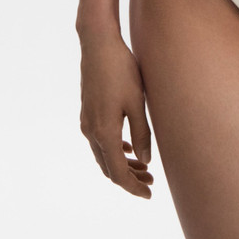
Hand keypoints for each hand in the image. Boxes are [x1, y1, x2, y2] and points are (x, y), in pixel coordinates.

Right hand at [79, 31, 153, 198]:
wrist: (98, 44)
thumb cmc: (121, 69)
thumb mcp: (137, 102)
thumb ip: (141, 134)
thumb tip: (145, 161)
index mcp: (104, 132)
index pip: (118, 172)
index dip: (133, 186)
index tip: (149, 193)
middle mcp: (91, 131)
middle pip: (109, 167)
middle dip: (129, 178)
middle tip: (151, 181)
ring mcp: (86, 122)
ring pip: (104, 155)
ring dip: (122, 164)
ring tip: (145, 167)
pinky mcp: (88, 112)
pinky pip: (99, 142)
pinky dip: (114, 150)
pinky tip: (128, 147)